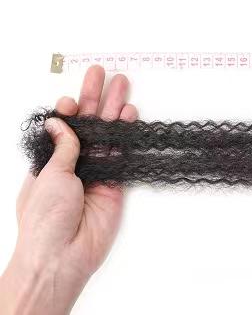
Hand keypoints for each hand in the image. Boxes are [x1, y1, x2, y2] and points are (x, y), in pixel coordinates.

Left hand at [0, 66, 136, 314]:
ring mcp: (97, 172)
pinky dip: (127, 135)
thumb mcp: (48, 175)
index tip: (73, 97)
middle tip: (102, 74)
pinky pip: (123, 154)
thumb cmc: (45, 216)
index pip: (63, 129)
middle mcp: (75, 164)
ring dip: (114, 110)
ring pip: (108, 135)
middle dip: (95, 99)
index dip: (69, 111)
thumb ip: (63, 147)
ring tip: (122, 85)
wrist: (64, 254)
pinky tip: (129, 115)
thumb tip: (60, 121)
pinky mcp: (116, 183)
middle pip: (88, 126)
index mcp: (50, 162)